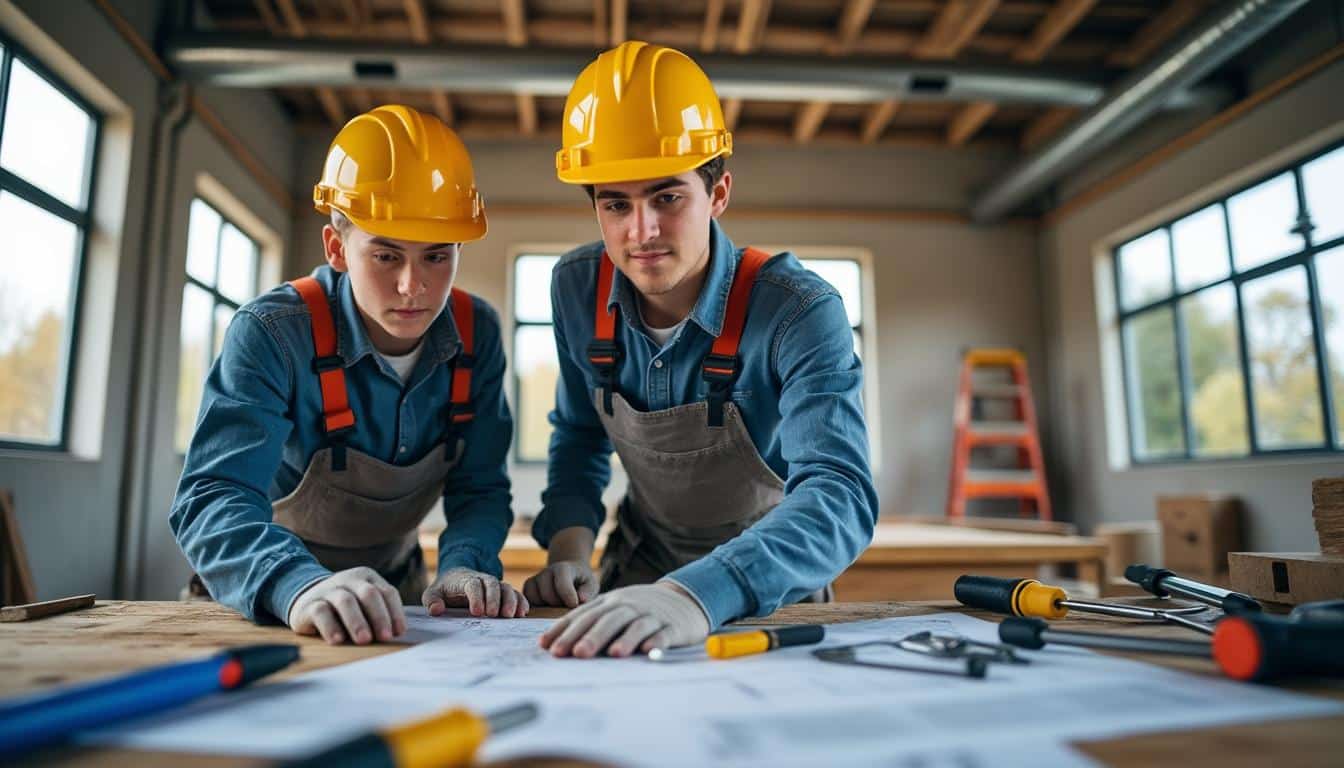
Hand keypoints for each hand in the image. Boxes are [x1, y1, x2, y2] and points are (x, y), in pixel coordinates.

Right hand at [287, 567, 405, 644]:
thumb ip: (379, 614)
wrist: (305, 601)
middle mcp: (348, 580)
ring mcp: (328, 590)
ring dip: (357, 621)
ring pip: (345, 601)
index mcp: (367, 578)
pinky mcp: (309, 604)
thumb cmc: (344, 609)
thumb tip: (396, 633)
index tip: (399, 632)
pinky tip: (338, 640)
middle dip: (379, 616)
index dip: (395, 612)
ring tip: (364, 640)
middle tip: (385, 637)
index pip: (386, 592)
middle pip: (368, 594)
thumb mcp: (363, 605)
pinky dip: (331, 626)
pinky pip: (321, 612)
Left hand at [422, 568, 529, 617]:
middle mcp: (483, 580)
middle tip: (494, 615)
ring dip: (510, 601)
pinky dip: (520, 601)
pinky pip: (515, 593)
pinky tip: (522, 613)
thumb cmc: (445, 589)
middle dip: (495, 599)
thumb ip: (432, 600)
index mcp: (465, 579)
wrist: (457, 578)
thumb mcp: (432, 593)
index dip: (476, 597)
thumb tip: (436, 610)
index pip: (473, 585)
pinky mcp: (503, 592)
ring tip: (510, 616)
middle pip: (492, 584)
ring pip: (506, 588)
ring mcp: (495, 585)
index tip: (476, 612)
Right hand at [523, 560, 598, 607]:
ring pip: (535, 599)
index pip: (562, 583)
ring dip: (546, 607)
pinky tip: (547, 609)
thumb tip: (580, 600)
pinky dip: (536, 608)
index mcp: (563, 568)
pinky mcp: (528, 589)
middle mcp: (546, 572)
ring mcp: (535, 580)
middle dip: (558, 604)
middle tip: (567, 606)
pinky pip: (527, 601)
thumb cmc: (582, 582)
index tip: (574, 605)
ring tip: (557, 607)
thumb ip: (588, 591)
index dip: (568, 596)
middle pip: (547, 594)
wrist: (571, 576)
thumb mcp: (591, 584)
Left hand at [539, 582, 709, 657]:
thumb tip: (554, 644)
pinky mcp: (673, 626)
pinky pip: (664, 633)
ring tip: (612, 654)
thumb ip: (590, 622)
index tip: (547, 646)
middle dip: (589, 636)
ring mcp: (652, 615)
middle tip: (573, 653)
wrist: (684, 598)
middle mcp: (629, 606)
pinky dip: (656, 641)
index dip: (565, 630)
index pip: (584, 615)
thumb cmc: (641, 609)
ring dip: (624, 639)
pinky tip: (648, 651)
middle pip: (607, 619)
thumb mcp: (615, 608)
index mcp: (611, 602)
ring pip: (635, 625)